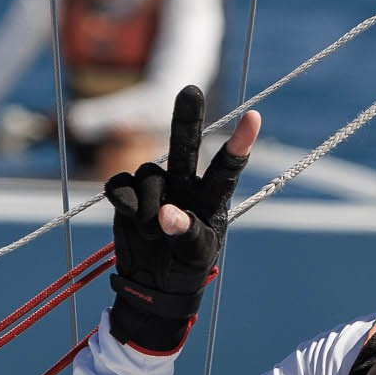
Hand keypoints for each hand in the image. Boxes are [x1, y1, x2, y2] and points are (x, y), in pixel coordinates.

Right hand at [102, 87, 257, 354]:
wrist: (152, 284)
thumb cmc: (186, 267)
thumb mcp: (196, 258)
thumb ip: (187, 234)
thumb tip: (166, 214)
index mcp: (212, 197)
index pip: (227, 167)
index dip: (240, 142)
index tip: (254, 116)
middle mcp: (185, 182)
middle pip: (186, 145)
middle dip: (187, 117)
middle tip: (191, 90)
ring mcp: (156, 184)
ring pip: (148, 174)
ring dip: (146, 206)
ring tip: (151, 232)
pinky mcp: (128, 192)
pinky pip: (120, 185)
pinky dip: (124, 203)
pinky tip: (130, 219)